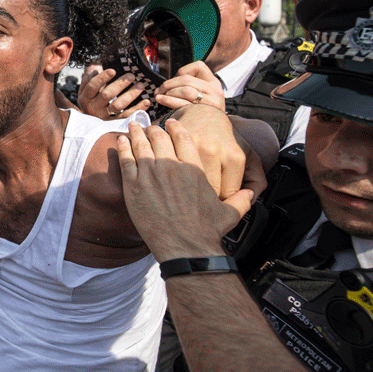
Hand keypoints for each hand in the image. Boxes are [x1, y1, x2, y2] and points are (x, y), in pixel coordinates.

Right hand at [77, 68, 149, 119]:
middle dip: (120, 84)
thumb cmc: (89, 103)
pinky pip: (127, 116)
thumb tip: (96, 71)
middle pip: (107, 94)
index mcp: (85, 98)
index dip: (102, 78)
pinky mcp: (114, 123)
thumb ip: (88, 81)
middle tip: (131, 76)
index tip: (113, 70)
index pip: (93, 86)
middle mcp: (94, 107)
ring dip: (130, 95)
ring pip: (118, 105)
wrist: (89, 126)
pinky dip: (138, 109)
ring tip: (140, 85)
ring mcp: (104, 116)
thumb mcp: (84, 93)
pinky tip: (146, 101)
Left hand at [116, 119, 255, 260]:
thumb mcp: (229, 213)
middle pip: (159, 138)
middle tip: (150, 127)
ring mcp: (151, 174)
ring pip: (141, 145)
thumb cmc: (206, 232)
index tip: (170, 123)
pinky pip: (126, 160)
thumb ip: (241, 200)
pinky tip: (121, 141)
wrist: (185, 248)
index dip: (175, 127)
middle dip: (154, 129)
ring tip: (133, 126)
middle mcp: (171, 166)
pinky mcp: (134, 186)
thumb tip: (251, 193)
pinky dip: (123, 149)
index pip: (182, 137)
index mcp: (194, 167)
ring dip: (136, 133)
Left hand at [154, 61, 225, 110]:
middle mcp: (214, 91)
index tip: (174, 79)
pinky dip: (168, 100)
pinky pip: (182, 103)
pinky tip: (162, 100)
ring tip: (159, 96)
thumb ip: (191, 85)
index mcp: (214, 83)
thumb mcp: (205, 95)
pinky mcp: (202, 113)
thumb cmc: (204, 111)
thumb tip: (168, 83)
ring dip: (168, 92)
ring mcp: (210, 102)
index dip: (182, 71)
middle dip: (169, 83)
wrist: (216, 131)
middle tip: (160, 89)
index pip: (199, 66)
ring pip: (185, 90)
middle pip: (187, 79)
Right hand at [170, 105, 256, 199]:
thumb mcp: (248, 155)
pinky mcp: (173, 144)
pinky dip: (175, 177)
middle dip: (207, 197)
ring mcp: (191, 148)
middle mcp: (213, 152)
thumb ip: (257, 180)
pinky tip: (178, 176)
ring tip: (191, 186)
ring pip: (190, 185)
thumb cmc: (225, 139)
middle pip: (208, 192)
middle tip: (204, 195)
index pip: (228, 195)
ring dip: (190, 189)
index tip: (219, 199)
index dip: (224, 202)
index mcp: (234, 157)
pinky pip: (173, 171)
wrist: (204, 112)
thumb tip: (250, 198)